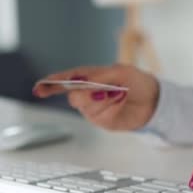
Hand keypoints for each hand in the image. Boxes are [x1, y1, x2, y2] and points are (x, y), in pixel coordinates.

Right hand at [32, 64, 159, 130]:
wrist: (153, 101)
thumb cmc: (137, 82)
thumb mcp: (121, 72)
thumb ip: (101, 76)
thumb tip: (83, 85)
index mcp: (89, 76)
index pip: (65, 79)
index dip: (50, 84)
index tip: (39, 88)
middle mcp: (87, 92)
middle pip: (73, 96)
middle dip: (85, 94)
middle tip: (103, 90)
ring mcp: (93, 108)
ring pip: (84, 106)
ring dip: (101, 100)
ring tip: (117, 95)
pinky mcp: (100, 120)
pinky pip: (96, 116)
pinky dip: (107, 109)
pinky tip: (117, 104)